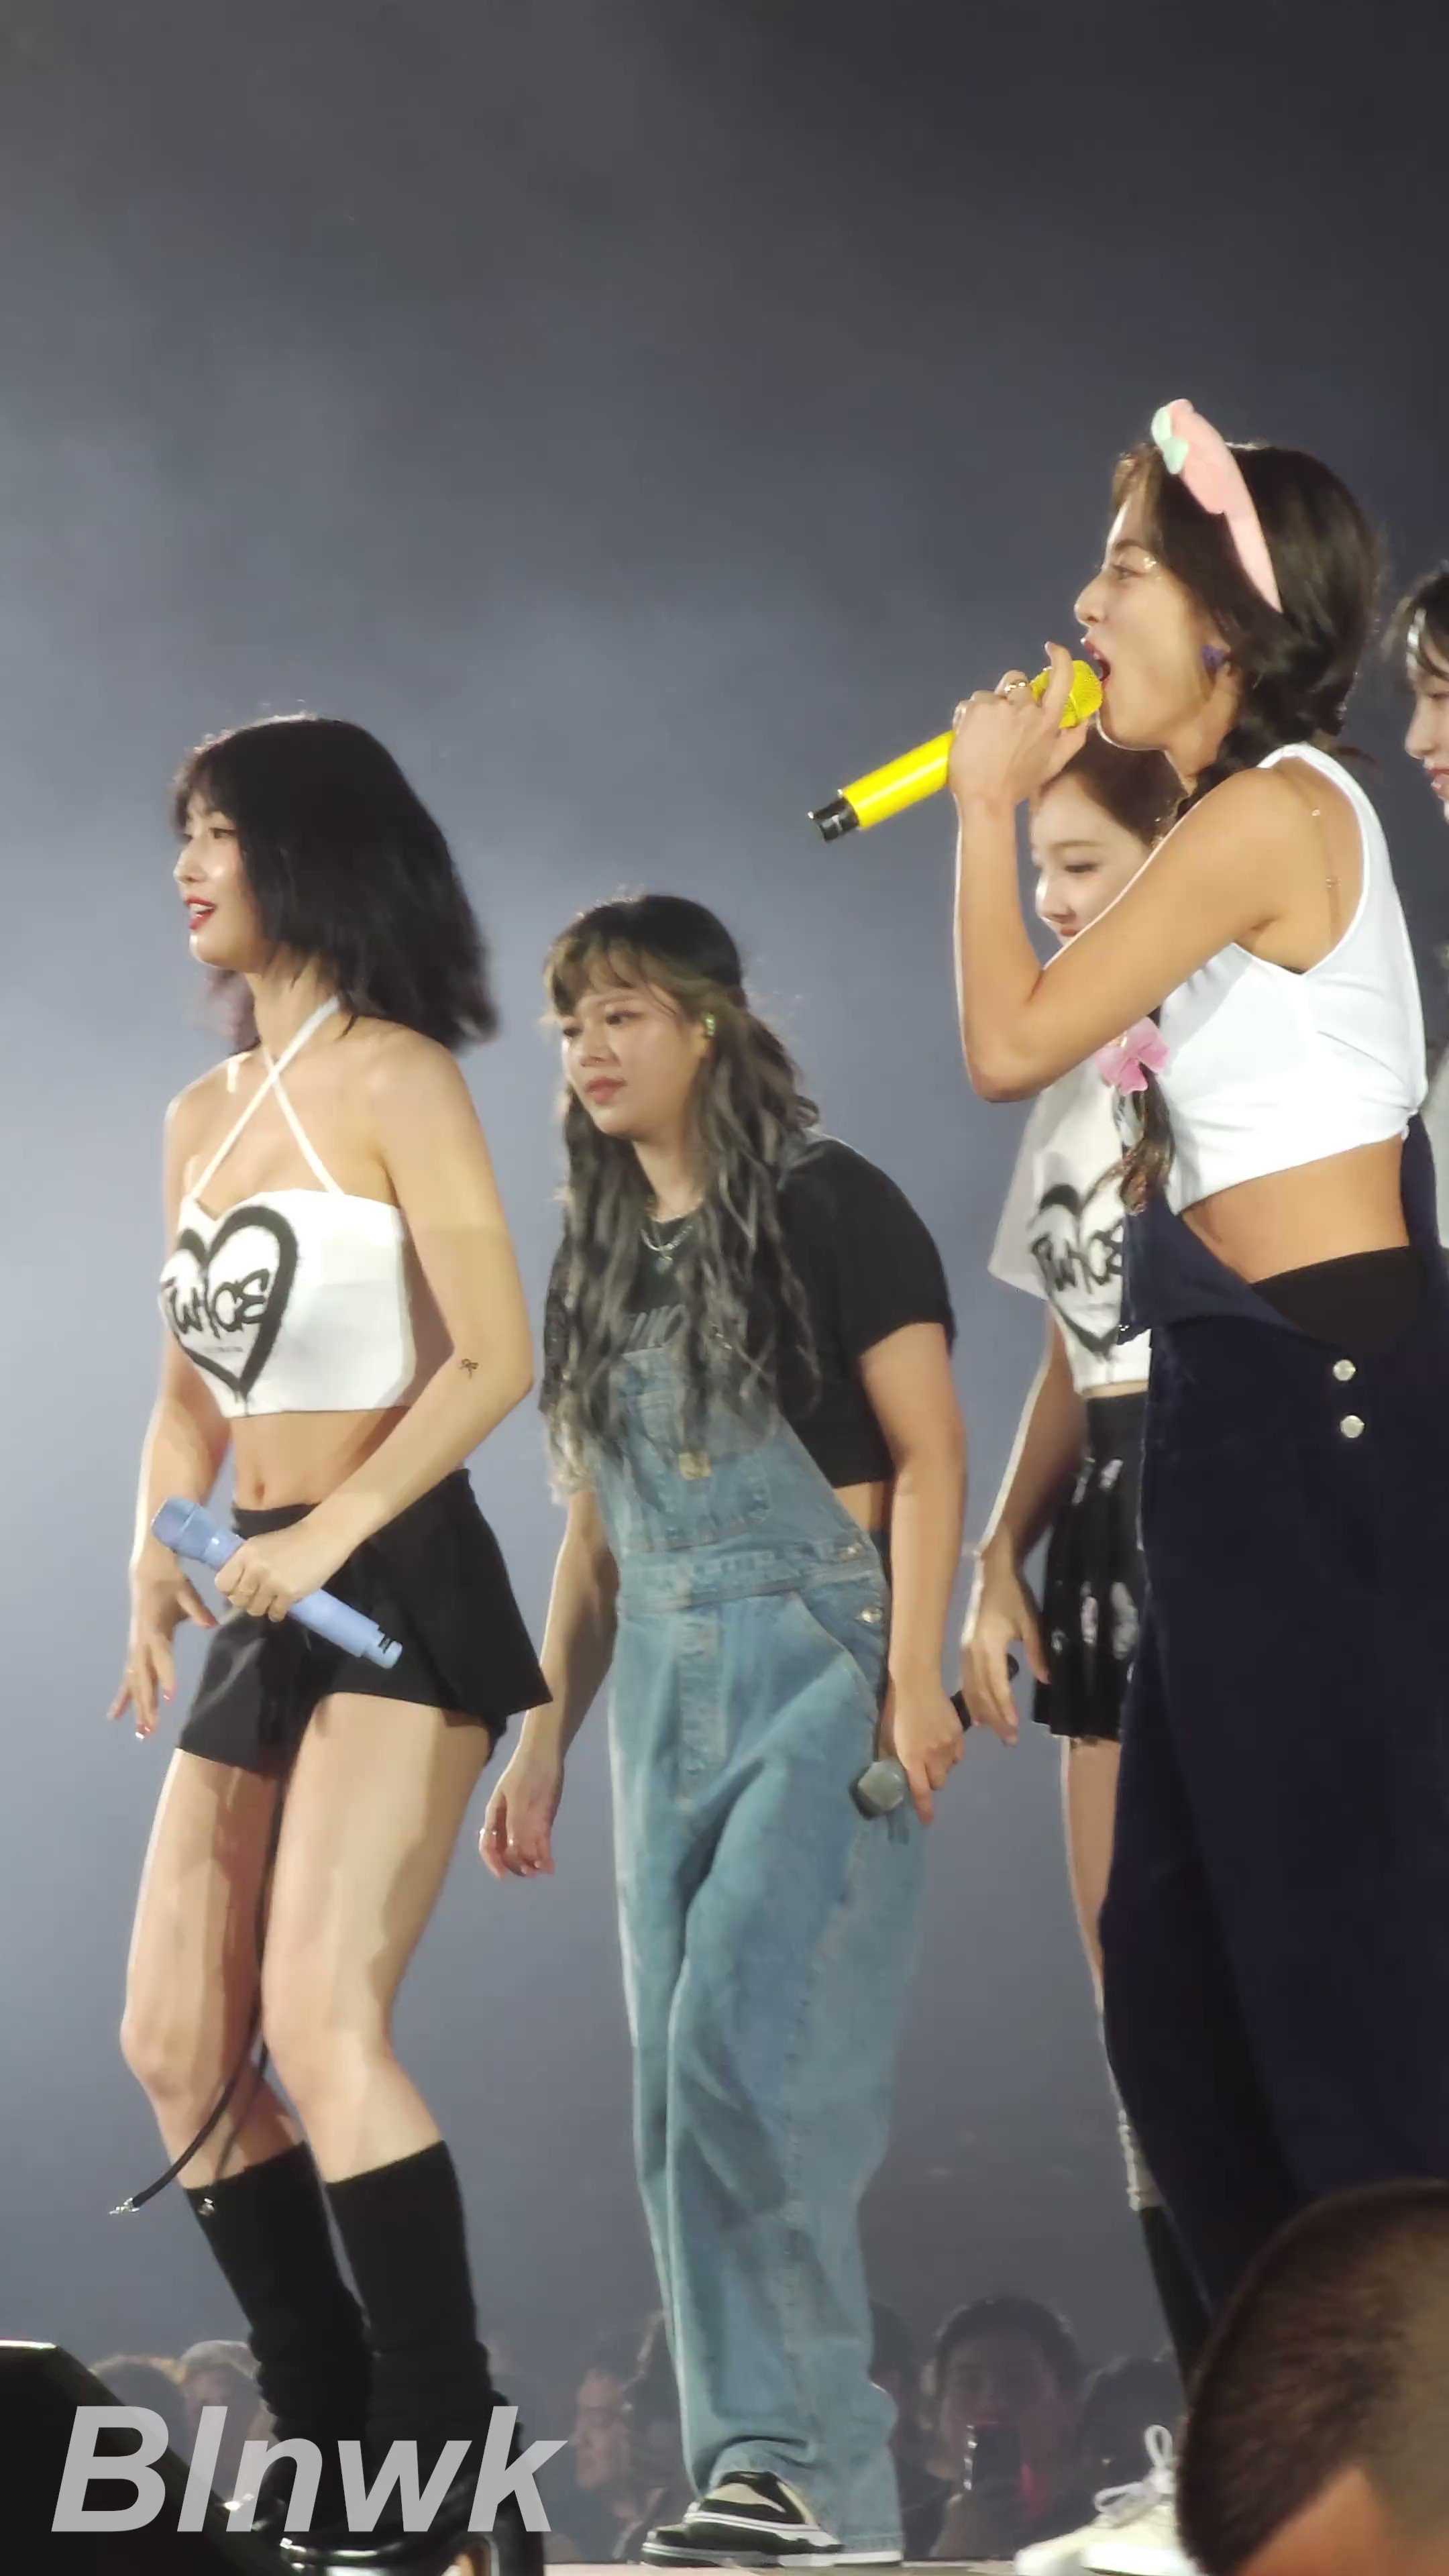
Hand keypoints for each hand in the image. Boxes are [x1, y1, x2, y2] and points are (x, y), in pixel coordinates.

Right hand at [109, 1549, 217, 1739]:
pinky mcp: (135, 1650)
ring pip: (134, 1683)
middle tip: (152, 1729)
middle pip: (144, 1678)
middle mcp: (142, 1643)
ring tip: (141, 1733)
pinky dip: (123, 1697)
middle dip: (148, 1704)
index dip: (166, 1676)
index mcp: (155, 1630)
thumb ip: (199, 1609)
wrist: (147, 1573)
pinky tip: (115, 1716)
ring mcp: (136, 1648)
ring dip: (137, 1707)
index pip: (161, 1658)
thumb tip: (212, 1624)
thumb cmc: (171, 1582)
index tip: (171, 1698)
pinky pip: (128, 1677)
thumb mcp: (187, 1592)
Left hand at [212, 1507, 353, 1623]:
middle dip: (246, 1601)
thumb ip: (245, 1564)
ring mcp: (272, 1582)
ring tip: (270, 1601)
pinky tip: (282, 1605)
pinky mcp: (289, 1593)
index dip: (229, 1590)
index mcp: (245, 1554)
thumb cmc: (292, 1540)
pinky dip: (277, 1613)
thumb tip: (234, 1588)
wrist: (323, 1537)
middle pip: (238, 1600)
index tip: (239, 1589)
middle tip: (257, 1597)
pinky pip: (275, 1613)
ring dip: (262, 1608)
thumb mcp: (261, 1545)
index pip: (222, 1583)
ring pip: (255, 1609)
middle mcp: (255, 1568)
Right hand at [480, 1735, 565, 1880]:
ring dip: (531, 1863)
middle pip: (507, 1852)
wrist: (546, 1754)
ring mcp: (526, 1824)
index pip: (488, 1845)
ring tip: (541, 1870)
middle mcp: (509, 1824)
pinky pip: (541, 1844)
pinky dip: (544, 1857)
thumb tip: (512, 1852)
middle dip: (515, 1865)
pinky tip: (550, 1866)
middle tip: (529, 1872)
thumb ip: (515, 1825)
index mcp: (496, 1816)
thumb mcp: (518, 1797)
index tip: (503, 1876)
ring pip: (524, 1852)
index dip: (493, 1862)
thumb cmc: (527, 1772)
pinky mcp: (542, 1823)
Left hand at [880, 1671, 964, 1827]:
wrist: (916, 1683)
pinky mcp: (959, 1734)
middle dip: (930, 1782)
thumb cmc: (895, 1709)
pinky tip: (942, 1744)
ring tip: (931, 1753)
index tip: (928, 1821)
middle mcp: (933, 1756)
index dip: (925, 1809)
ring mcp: (948, 1745)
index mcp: (912, 1758)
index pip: (921, 1792)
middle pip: (938, 1783)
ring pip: (949, 1769)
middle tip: (922, 1770)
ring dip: (940, 1767)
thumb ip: (888, 1756)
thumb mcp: (885, 1736)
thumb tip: (887, 1771)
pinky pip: (958, 1755)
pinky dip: (951, 1755)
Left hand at [946, 643, 1085, 810]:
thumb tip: (1085, 719)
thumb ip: (1073, 739)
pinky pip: (971, 703)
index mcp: (1048, 719)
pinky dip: (968, 717)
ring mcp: (999, 705)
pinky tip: (969, 737)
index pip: (1061, 677)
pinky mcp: (975, 708)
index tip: (1051, 649)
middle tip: (1001, 722)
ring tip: (983, 735)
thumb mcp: (1053, 764)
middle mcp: (1025, 707)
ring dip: (987, 708)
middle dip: (1009, 695)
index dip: (1059, 658)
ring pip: (991, 694)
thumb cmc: (1018, 784)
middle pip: (1017, 682)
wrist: (985, 797)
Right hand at [960, 1547, 1047, 1742]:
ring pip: (971, 1689)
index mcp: (989, 1644)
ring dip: (983, 1712)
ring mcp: (965, 1651)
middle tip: (1009, 1740)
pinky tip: (978, 1715)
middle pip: (982, 1691)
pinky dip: (972, 1700)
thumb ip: (1038, 1651)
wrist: (991, 1573)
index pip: (997, 1682)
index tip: (1014, 1725)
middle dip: (996, 1717)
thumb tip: (1046, 1681)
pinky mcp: (964, 1650)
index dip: (1005, 1706)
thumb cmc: (1014, 1596)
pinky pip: (966, 1681)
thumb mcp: (1031, 1622)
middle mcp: (973, 1652)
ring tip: (995, 1732)